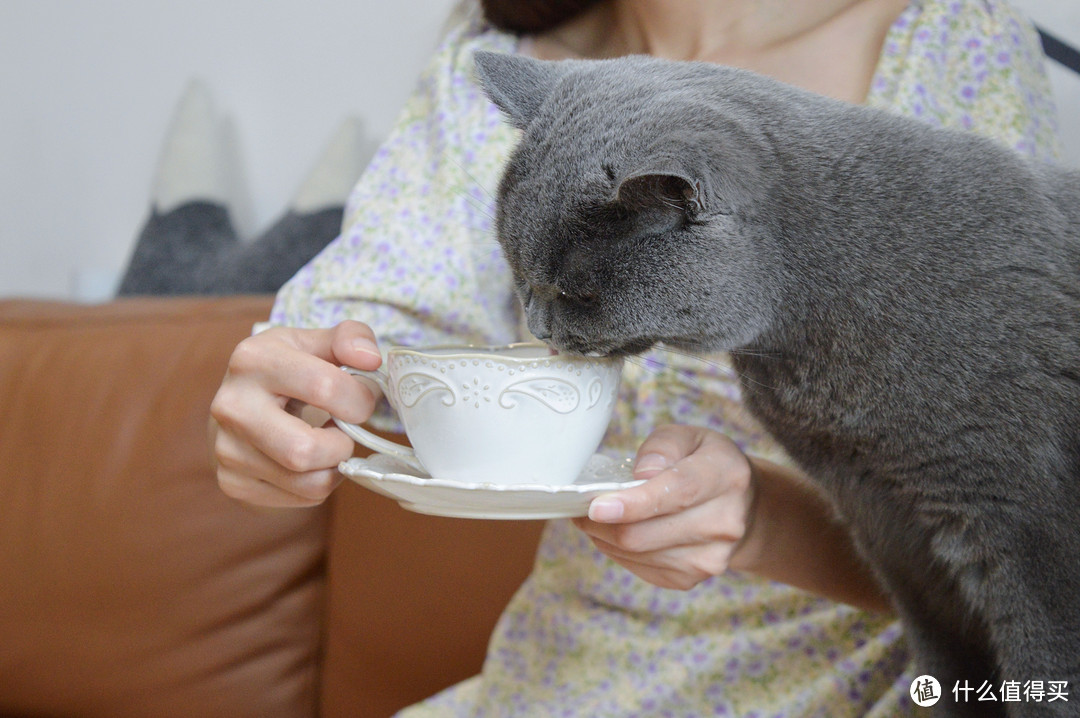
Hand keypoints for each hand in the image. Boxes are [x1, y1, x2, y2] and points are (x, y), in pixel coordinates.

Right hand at [210, 321, 382, 506]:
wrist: (241, 405)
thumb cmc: (288, 371)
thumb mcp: (315, 343)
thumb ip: (351, 337)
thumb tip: (370, 358)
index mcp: (253, 360)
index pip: (324, 387)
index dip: (358, 399)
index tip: (360, 400)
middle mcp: (232, 406)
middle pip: (305, 450)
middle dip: (341, 445)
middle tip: (343, 431)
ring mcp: (227, 448)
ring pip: (307, 482)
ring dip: (334, 467)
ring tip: (327, 443)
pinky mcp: (232, 482)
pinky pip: (299, 499)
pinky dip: (318, 484)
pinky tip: (309, 461)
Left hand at [572, 424, 755, 589]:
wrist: (740, 507)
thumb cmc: (705, 464)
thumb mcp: (688, 437)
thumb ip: (662, 447)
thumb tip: (641, 475)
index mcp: (726, 477)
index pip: (676, 493)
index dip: (633, 503)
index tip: (597, 506)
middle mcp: (724, 523)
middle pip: (645, 534)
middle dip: (602, 522)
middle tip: (580, 504)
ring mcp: (709, 558)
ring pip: (636, 554)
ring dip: (605, 536)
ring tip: (597, 515)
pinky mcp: (690, 579)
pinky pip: (638, 567)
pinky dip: (617, 550)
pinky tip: (617, 530)